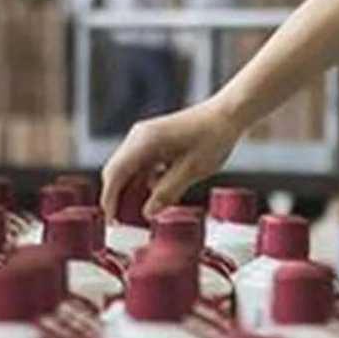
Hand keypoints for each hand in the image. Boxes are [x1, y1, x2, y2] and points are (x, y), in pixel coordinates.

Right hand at [100, 99, 244, 218]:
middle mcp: (140, 137)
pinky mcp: (156, 141)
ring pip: (130, 169)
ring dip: (132, 190)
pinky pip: (143, 165)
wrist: (228, 114)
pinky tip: (158, 195)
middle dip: (118, 197)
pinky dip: (145, 182)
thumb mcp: (192, 170)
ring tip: (140, 214)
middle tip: (124, 223)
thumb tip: (147, 213)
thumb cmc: (213, 137)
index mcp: (144, 141)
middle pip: (118, 171)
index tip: (111, 221)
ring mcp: (147, 138)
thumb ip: (168, 192)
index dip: (110, 199)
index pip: (115, 173)